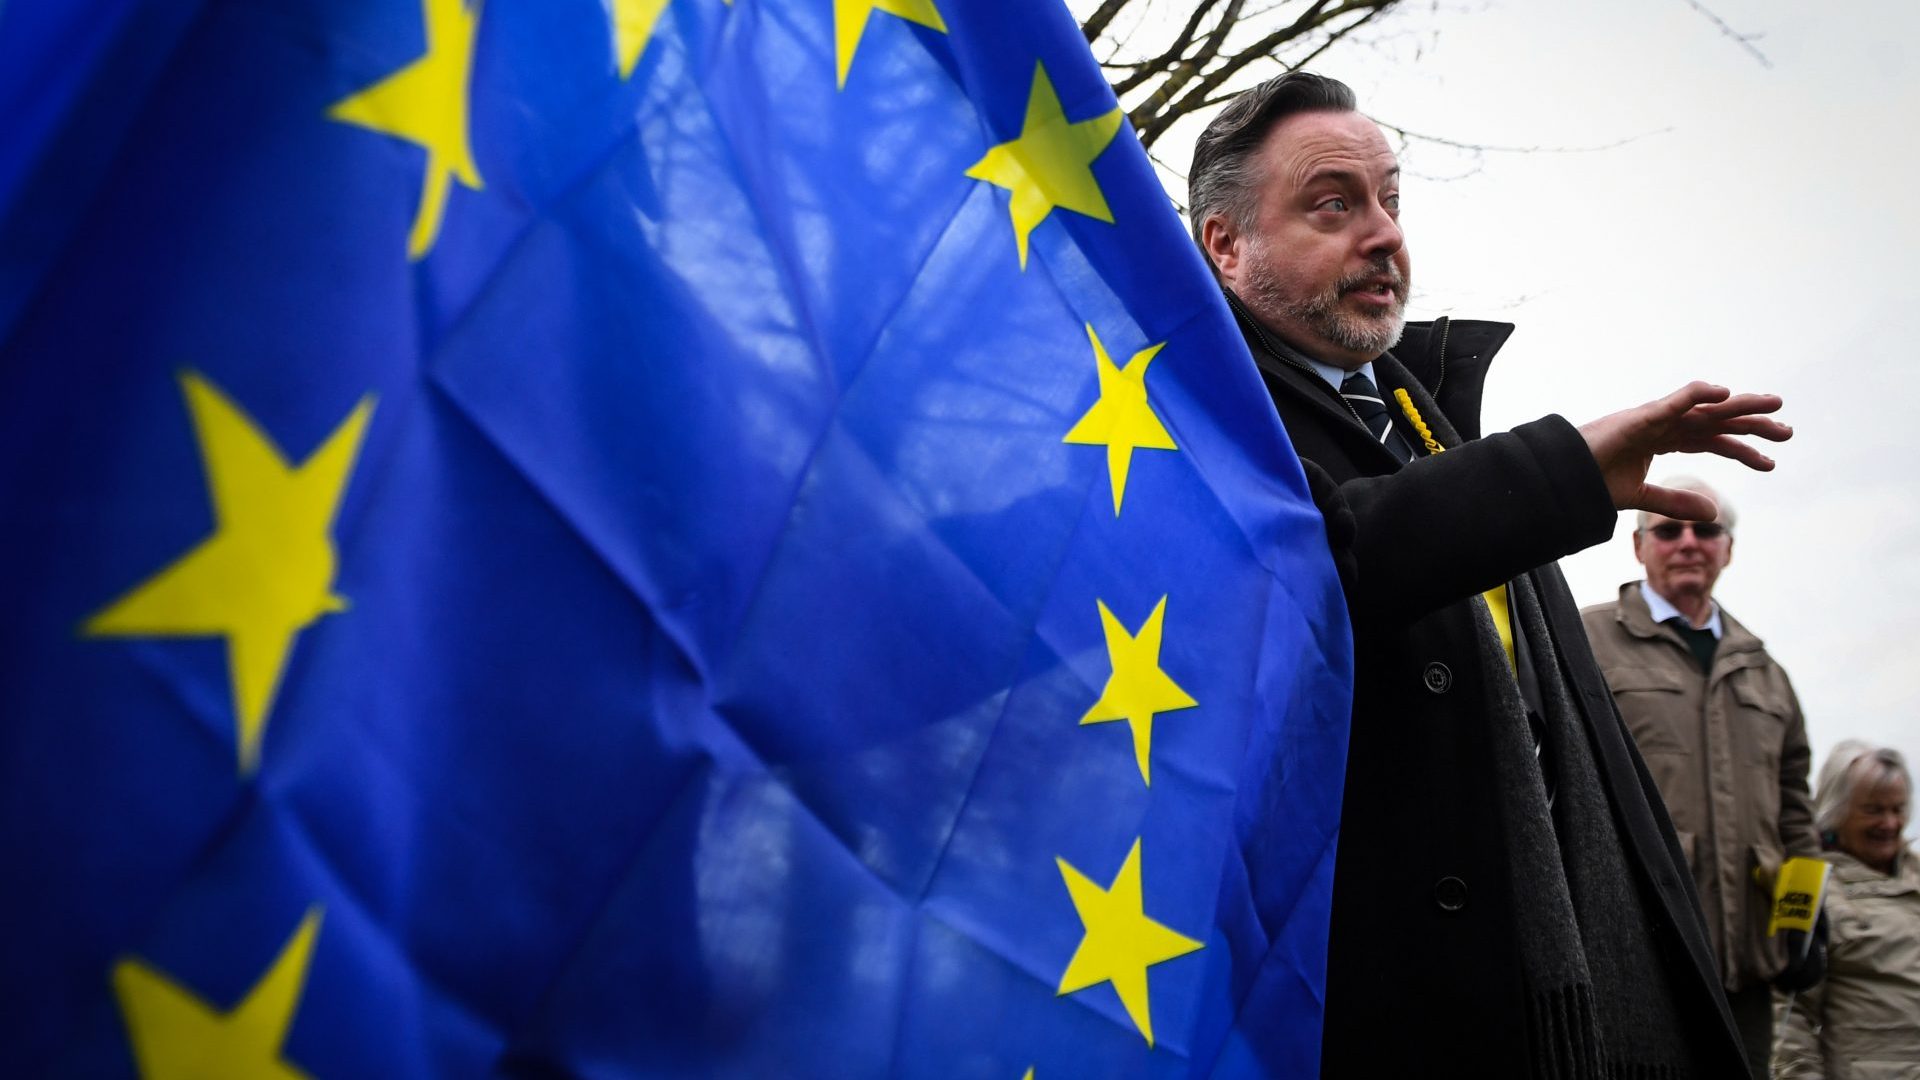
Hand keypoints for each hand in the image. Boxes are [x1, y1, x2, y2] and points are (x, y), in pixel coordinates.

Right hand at [1577, 382, 1791, 515]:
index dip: (1741, 450)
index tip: (1770, 462)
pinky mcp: (1640, 417)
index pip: (1712, 441)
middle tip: (1787, 432)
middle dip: (1752, 424)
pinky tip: (1724, 393)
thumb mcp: (1641, 497)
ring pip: (1706, 409)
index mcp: (1662, 439)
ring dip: (1740, 406)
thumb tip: (1713, 514)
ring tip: (1774, 405)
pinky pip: (1675, 402)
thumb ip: (1675, 503)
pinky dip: (1698, 395)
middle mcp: (1663, 424)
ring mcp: (1653, 418)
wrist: (1558, 477)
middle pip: (1717, 421)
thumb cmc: (1590, 481)